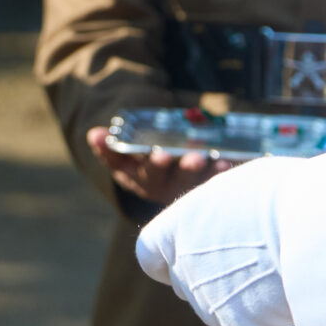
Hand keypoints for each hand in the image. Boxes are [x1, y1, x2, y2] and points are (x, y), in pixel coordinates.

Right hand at [87, 126, 229, 206]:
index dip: (153, 165)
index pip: (138, 173)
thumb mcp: (122, 156)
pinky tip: (231, 162)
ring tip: (219, 160)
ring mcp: (183, 191)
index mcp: (137, 179)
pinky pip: (214, 183)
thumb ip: (107, 147)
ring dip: (208, 173)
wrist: (160, 179)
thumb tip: (94, 134)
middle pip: (171, 182)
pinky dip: (223, 173)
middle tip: (194, 157)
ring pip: (196, 184)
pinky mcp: (203, 190)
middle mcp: (161, 189)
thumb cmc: (138, 161)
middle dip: (184, 170)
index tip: (161, 154)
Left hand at [135, 155, 300, 325]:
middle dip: (212, 279)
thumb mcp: (241, 188)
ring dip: (244, 298)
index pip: (150, 254)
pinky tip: (287, 295)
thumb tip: (232, 223)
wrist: (309, 230)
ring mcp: (207, 304)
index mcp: (176, 228)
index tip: (187, 255)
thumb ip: (221, 213)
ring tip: (280, 270)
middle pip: (186, 285)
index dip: (165, 258)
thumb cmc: (281, 196)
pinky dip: (269, 320)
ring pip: (221, 309)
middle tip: (254, 262)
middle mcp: (183, 269)